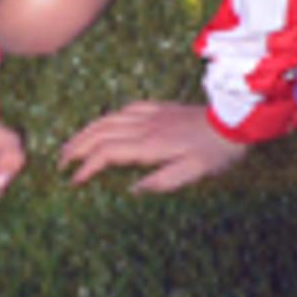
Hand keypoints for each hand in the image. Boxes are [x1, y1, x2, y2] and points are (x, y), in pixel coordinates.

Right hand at [58, 100, 251, 194]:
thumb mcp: (193, 173)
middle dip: (77, 147)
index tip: (74, 181)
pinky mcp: (161, 107)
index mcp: (150, 144)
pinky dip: (108, 117)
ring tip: (71, 144)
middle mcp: (146, 125)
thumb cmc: (217, 151)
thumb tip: (132, 189)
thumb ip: (161, 182)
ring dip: (86, 131)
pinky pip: (126, 108)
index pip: (108, 153)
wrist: (236, 120)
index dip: (87, 167)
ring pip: (109, 119)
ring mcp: (153, 113)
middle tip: (59, 163)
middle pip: (101, 133)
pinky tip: (104, 123)